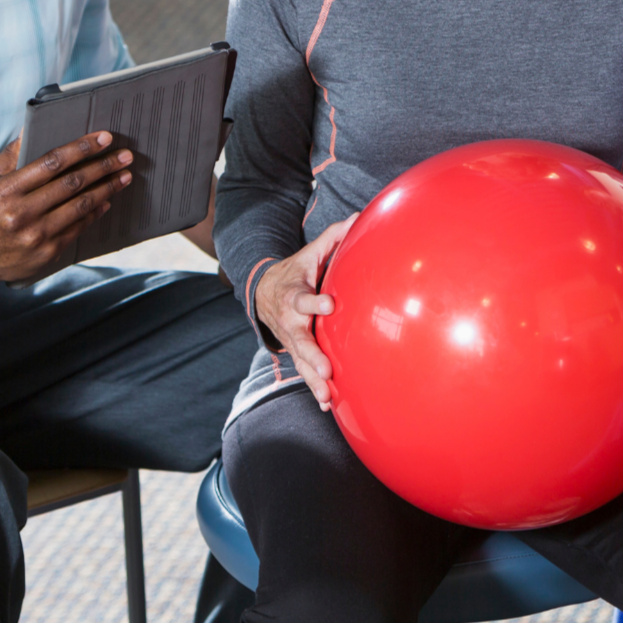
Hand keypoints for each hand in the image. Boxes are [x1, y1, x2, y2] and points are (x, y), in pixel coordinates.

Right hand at [0, 133, 132, 285]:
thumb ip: (8, 156)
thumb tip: (30, 128)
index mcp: (5, 191)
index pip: (51, 163)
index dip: (80, 148)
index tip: (103, 138)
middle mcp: (21, 214)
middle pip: (72, 184)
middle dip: (102, 166)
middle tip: (124, 155)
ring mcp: (36, 235)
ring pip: (81, 206)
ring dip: (107, 188)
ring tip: (124, 175)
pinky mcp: (48, 252)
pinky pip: (79, 227)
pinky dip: (96, 212)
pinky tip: (108, 200)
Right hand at [254, 217, 354, 408]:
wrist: (263, 292)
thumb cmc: (296, 272)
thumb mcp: (310, 253)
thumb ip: (333, 238)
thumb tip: (360, 218)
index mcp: (294, 295)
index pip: (303, 299)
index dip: (314, 302)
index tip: (328, 304)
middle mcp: (291, 322)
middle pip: (300, 340)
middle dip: (312, 355)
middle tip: (326, 370)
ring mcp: (292, 340)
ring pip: (301, 362)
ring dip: (312, 380)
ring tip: (325, 396)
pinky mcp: (296, 352)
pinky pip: (304, 372)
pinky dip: (314, 388)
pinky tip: (327, 405)